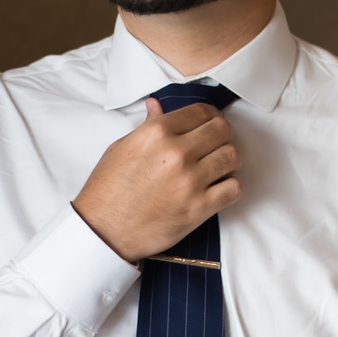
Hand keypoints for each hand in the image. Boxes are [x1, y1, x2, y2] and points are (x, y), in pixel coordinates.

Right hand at [73, 98, 240, 262]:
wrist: (104, 231)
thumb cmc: (108, 189)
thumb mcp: (121, 148)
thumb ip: (147, 125)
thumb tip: (157, 105)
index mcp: (157, 133)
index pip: (201, 111)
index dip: (210, 115)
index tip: (210, 121)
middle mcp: (178, 152)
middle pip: (222, 130)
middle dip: (222, 134)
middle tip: (216, 143)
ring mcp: (191, 181)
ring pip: (232, 156)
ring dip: (228, 159)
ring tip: (218, 166)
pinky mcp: (199, 208)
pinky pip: (234, 188)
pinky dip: (230, 186)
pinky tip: (218, 187)